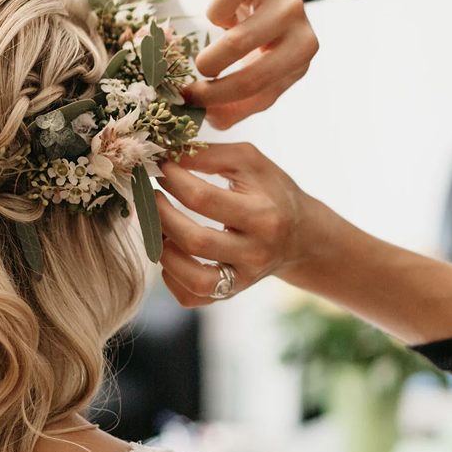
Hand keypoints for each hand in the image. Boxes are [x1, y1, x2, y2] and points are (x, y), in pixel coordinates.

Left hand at [153, 143, 330, 306]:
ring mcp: (244, 278)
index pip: (203, 199)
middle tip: (150, 196)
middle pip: (194, 241)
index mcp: (264, 215)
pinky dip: (171, 276)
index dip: (173, 179)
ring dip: (163, 250)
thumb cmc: (271, 191)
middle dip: (161, 215)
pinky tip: (171, 251)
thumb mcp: (251, 162)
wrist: (301, 235)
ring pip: (192, 279)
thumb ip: (210, 154)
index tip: (161, 165)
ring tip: (157, 226)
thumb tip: (166, 155)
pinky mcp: (231, 292)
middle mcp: (256, 252)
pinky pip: (192, 296)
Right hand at [182, 0, 318, 129]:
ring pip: (220, 15)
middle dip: (206, 68)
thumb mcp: (261, 79)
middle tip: (190, 79)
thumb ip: (240, 106)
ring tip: (212, 43)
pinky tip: (222, 11)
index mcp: (303, 48)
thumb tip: (210, 118)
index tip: (192, 104)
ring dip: (206, 35)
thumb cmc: (261, 49)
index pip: (257, 82)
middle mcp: (294, 14)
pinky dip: (209, 1)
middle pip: (237, 46)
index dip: (218, 96)